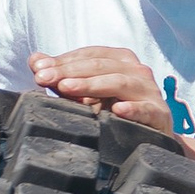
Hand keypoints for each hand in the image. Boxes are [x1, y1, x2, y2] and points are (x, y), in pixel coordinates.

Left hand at [30, 47, 170, 132]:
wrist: (148, 139)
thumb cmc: (113, 111)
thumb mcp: (85, 93)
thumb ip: (62, 76)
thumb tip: (35, 60)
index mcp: (121, 60)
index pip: (90, 55)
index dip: (63, 60)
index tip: (38, 69)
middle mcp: (137, 71)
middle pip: (101, 66)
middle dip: (69, 71)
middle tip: (44, 78)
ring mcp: (149, 91)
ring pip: (120, 82)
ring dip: (92, 85)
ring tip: (67, 88)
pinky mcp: (159, 114)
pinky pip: (146, 109)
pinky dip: (132, 108)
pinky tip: (117, 110)